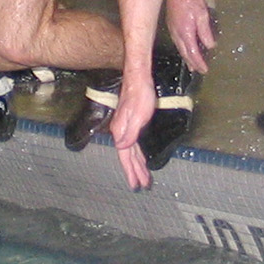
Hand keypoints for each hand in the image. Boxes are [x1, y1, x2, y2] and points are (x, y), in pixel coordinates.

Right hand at [108, 66, 155, 191]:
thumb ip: (130, 132)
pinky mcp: (130, 122)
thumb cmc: (140, 94)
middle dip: (135, 171)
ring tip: (143, 176)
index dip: (131, 171)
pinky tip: (140, 158)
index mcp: (121, 131)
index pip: (125, 156)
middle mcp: (121, 131)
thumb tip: (122, 147)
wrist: (138, 78)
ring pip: (131, 151)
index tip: (136, 184)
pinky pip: (134, 144)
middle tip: (142, 185)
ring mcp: (125, 127)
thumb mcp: (138, 115)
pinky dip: (138, 154)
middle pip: (128, 156)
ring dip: (137, 164)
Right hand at [164, 0, 215, 73]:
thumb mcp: (202, 15)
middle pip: (185, 53)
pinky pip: (177, 43)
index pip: (193, 53)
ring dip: (186, 58)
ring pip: (180, 49)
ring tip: (192, 65)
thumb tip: (211, 46)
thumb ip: (205, 32)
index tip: (205, 70)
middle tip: (199, 70)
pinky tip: (184, 49)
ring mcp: (173, 31)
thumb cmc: (191, 1)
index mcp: (186, 33)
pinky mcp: (171, 26)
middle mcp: (177, 35)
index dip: (199, 63)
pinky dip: (182, 49)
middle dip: (192, 63)